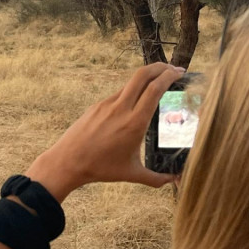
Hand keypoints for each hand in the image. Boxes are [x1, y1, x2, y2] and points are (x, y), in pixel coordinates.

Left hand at [25, 62, 182, 201]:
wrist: (68, 161)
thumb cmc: (101, 168)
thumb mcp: (132, 174)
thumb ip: (156, 178)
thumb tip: (175, 180)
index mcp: (134, 122)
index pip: (154, 89)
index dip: (169, 76)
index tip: (180, 72)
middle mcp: (121, 108)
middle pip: (142, 75)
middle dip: (160, 67)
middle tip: (174, 69)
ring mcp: (107, 104)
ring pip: (130, 83)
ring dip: (146, 78)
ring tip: (158, 83)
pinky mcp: (97, 105)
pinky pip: (119, 94)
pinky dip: (132, 91)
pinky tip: (137, 100)